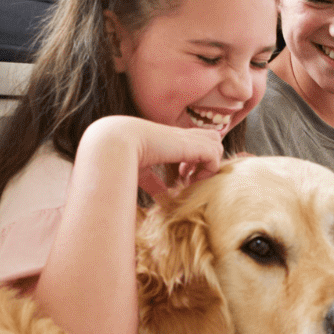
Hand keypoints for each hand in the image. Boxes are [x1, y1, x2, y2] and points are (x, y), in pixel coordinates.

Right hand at [82, 117, 226, 203]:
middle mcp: (181, 134)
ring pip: (217, 144)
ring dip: (209, 165)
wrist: (116, 144)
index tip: (182, 177)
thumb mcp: (143, 172)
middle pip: (212, 138)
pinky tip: (190, 179)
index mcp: (170, 138)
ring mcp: (187, 138)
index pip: (197, 141)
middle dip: (208, 159)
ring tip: (192, 179)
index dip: (196, 159)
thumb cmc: (123, 157)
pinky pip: (215, 156)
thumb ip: (155, 183)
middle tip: (191, 177)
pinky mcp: (192, 145)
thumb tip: (162, 199)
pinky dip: (208, 170)